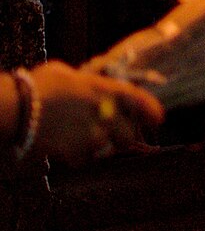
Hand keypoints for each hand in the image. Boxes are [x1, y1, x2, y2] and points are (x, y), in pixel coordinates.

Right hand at [22, 62, 164, 166]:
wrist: (19, 109)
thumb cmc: (39, 86)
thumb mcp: (65, 73)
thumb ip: (83, 80)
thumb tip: (84, 81)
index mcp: (102, 89)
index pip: (137, 100)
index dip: (151, 109)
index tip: (158, 117)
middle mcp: (104, 112)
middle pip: (128, 133)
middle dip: (125, 136)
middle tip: (115, 134)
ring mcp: (92, 135)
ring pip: (107, 147)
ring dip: (100, 145)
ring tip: (83, 137)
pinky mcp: (77, 153)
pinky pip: (85, 157)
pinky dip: (79, 155)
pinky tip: (67, 146)